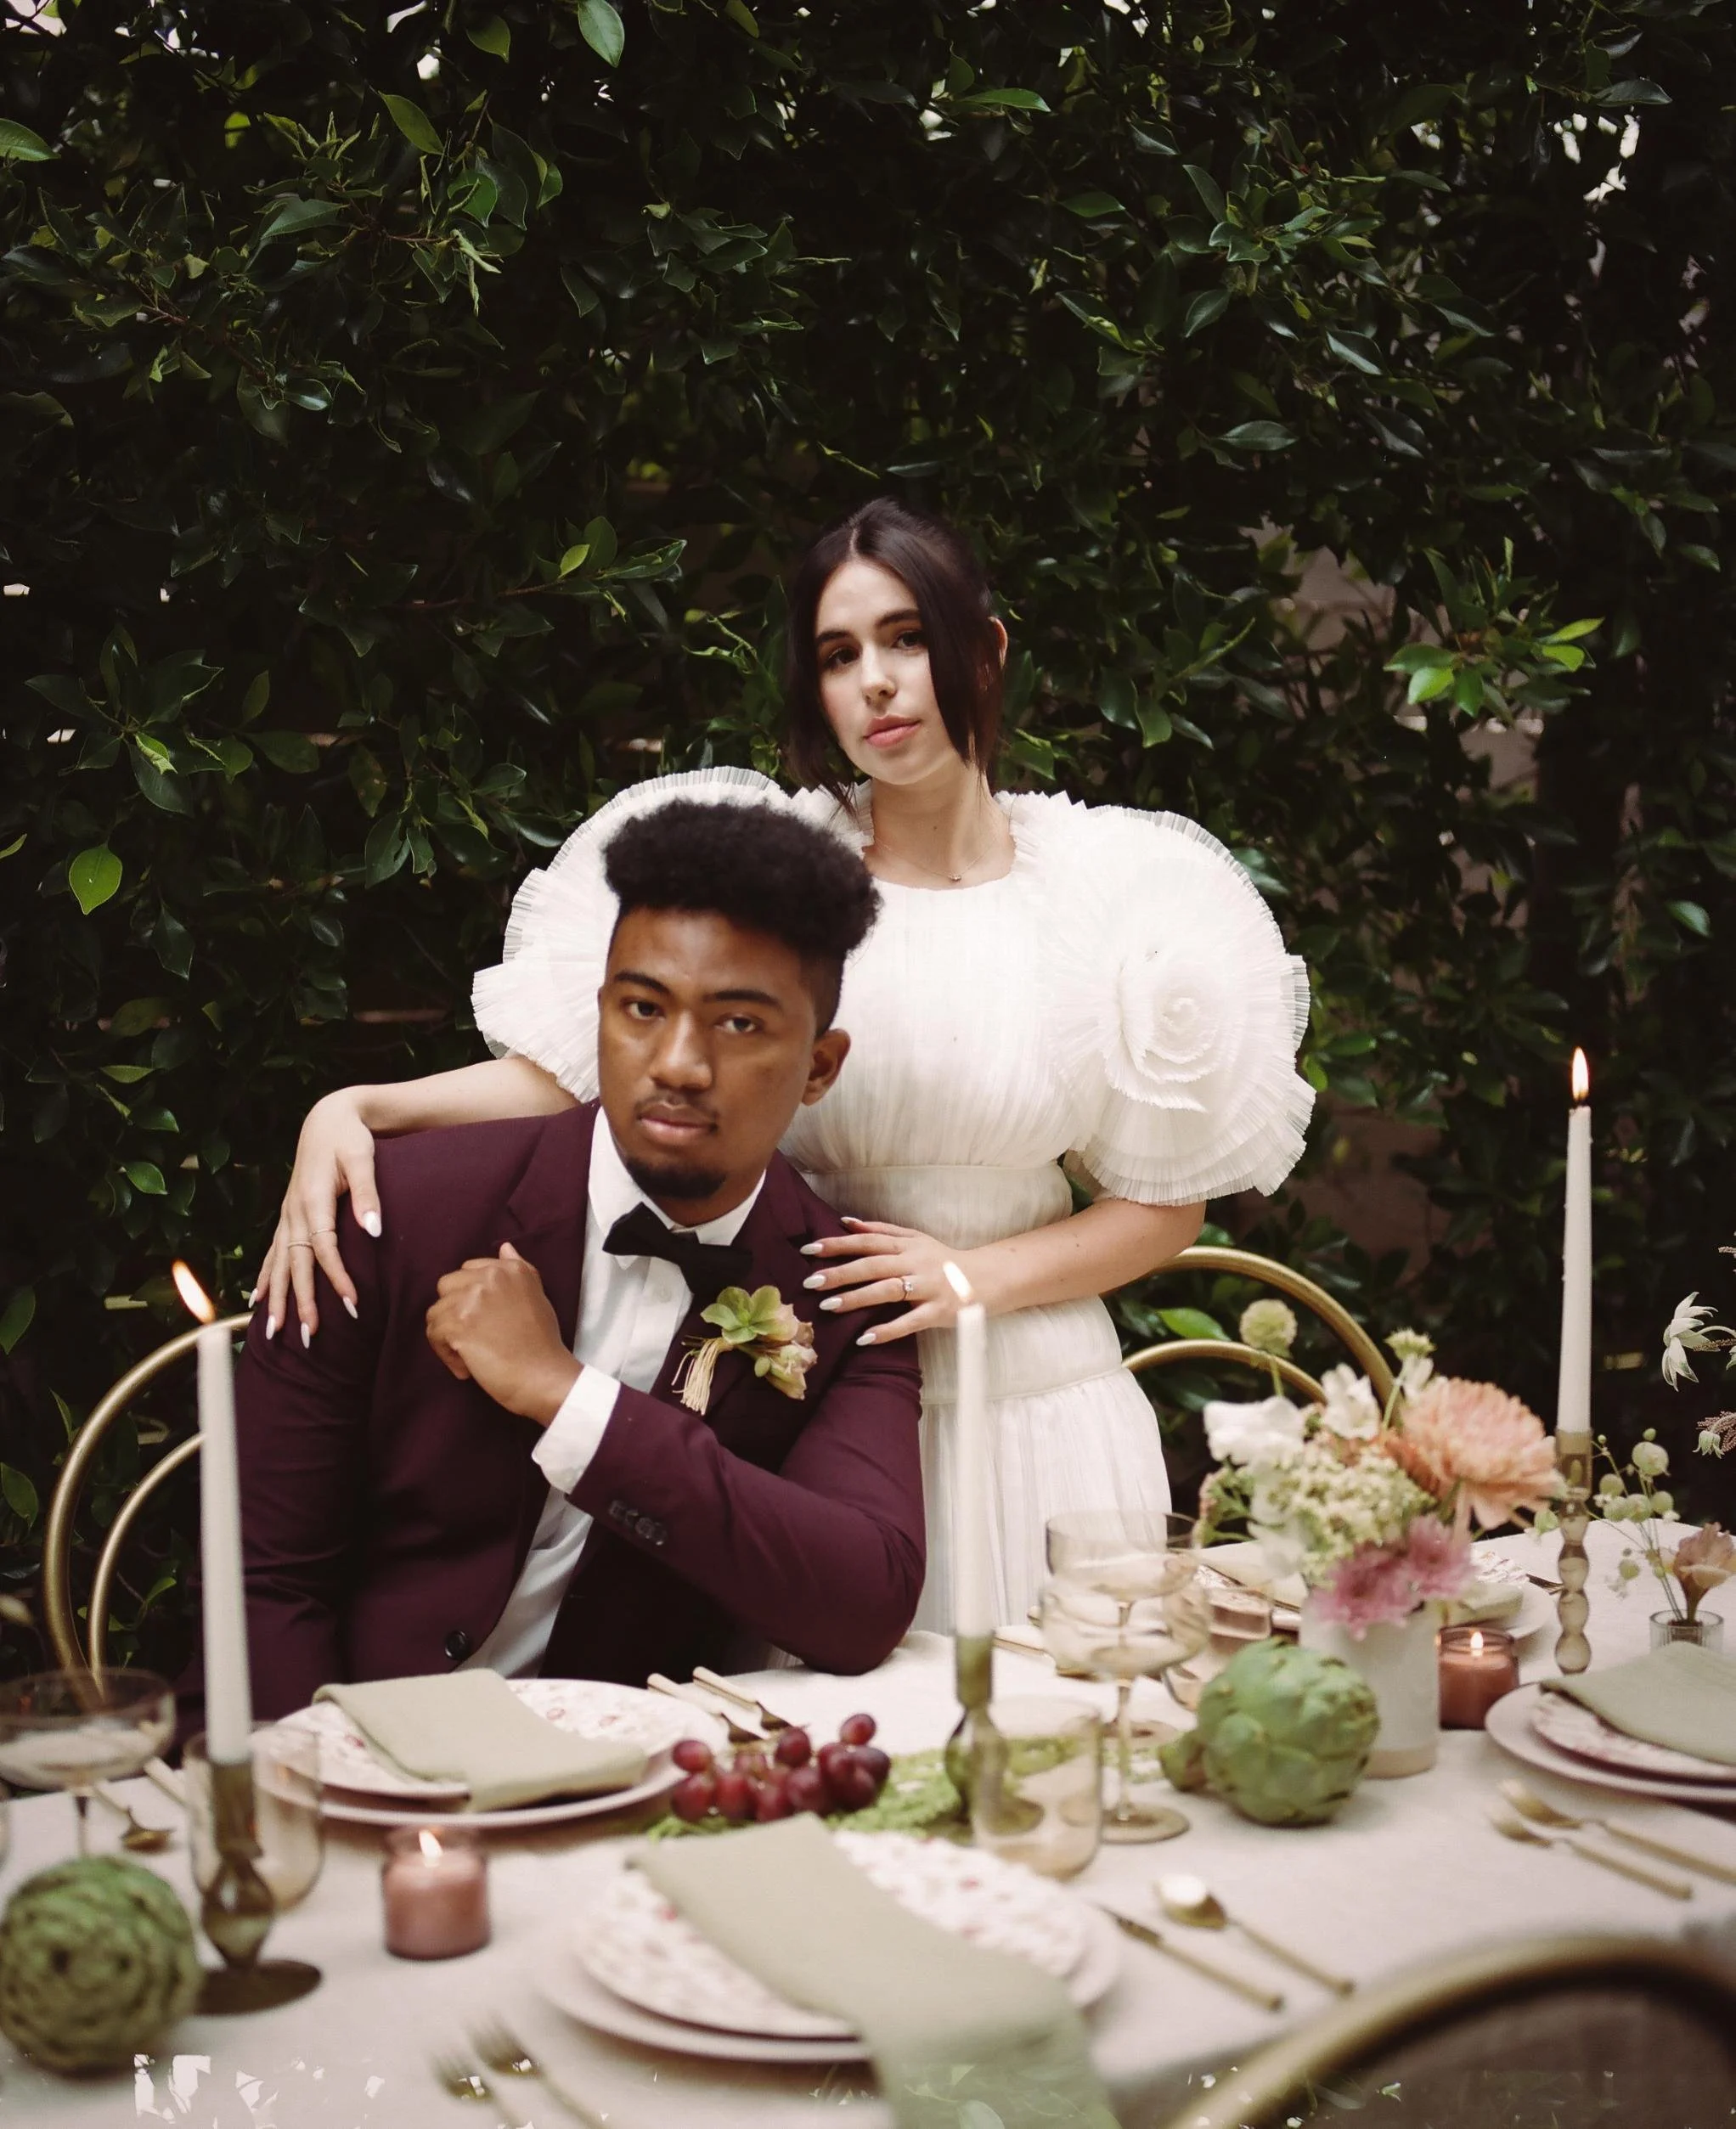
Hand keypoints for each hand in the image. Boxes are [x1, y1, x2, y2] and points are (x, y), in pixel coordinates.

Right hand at [253, 1091, 381, 1346]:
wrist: (327, 1118)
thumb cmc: (349, 1137)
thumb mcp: (362, 1158)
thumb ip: (368, 1194)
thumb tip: (373, 1230)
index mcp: (312, 1199)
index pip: (324, 1248)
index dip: (337, 1278)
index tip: (352, 1305)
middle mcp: (294, 1212)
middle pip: (296, 1264)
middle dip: (301, 1301)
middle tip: (308, 1336)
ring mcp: (287, 1215)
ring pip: (279, 1263)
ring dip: (277, 1297)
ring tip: (274, 1332)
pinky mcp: (287, 1215)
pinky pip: (272, 1252)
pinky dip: (266, 1277)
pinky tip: (257, 1299)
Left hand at [424, 1243, 579, 1424]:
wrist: (543, 1376)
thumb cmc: (542, 1342)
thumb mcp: (537, 1296)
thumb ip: (518, 1269)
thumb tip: (505, 1247)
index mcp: (509, 1269)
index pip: (468, 1270)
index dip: (471, 1298)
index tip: (484, 1320)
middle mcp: (489, 1277)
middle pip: (446, 1287)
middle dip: (454, 1312)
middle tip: (474, 1337)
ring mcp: (471, 1300)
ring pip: (436, 1313)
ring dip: (449, 1336)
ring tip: (471, 1354)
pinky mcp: (457, 1325)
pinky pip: (434, 1333)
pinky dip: (446, 1354)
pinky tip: (466, 1366)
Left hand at [799, 1218, 981, 1344]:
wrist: (986, 1279)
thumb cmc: (942, 1260)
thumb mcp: (915, 1239)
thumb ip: (881, 1230)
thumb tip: (845, 1222)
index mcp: (907, 1245)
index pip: (868, 1241)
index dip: (839, 1244)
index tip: (810, 1249)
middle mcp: (916, 1263)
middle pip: (873, 1266)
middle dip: (840, 1273)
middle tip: (811, 1282)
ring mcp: (928, 1288)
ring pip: (888, 1291)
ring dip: (857, 1299)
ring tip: (829, 1306)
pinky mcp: (937, 1312)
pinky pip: (909, 1322)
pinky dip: (887, 1330)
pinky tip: (864, 1339)